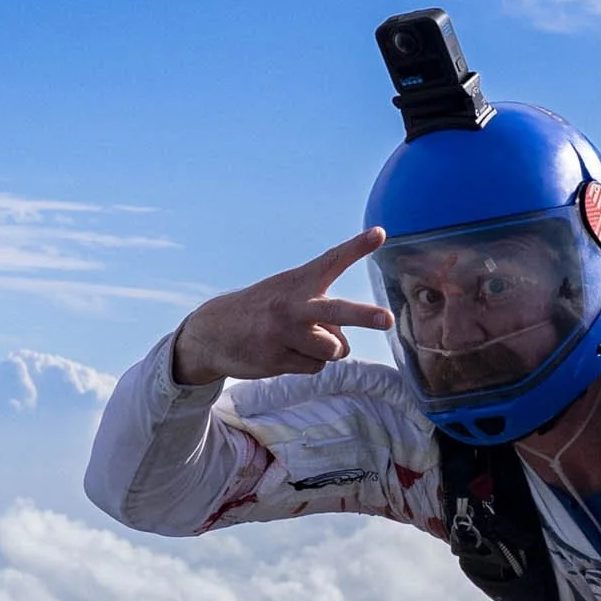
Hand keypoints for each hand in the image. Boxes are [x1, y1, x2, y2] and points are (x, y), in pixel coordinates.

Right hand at [171, 228, 396, 385]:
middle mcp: (292, 305)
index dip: (357, 247)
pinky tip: (284, 353)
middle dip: (365, 316)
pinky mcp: (276, 359)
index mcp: (298, 282)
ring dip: (325, 349)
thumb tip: (342, 347)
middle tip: (388, 319)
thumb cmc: (264, 311)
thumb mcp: (288, 296)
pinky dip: (308, 363)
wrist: (212, 332)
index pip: (332, 260)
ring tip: (299, 340)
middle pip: (337, 311)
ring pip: (332, 349)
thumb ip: (323, 315)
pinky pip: (315, 367)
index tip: (380, 233)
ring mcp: (283, 334)